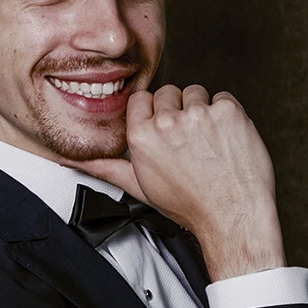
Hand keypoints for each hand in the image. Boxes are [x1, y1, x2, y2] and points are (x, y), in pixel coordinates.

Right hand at [77, 85, 285, 280]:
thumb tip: (75, 162)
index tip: (165, 127)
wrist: (232, 215)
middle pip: (168, 93)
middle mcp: (167, 122)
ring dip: (202, 110)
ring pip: (196, 92)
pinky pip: (223, 97)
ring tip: (207, 141)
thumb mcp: (141, 187)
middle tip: (189, 141)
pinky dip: (227, 114)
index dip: (154, 113)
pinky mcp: (227, 110)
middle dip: (178, 111)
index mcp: (142, 137)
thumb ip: (107, 168)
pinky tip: (224, 138)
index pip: (141, 99)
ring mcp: (199, 114)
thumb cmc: (190, 205)